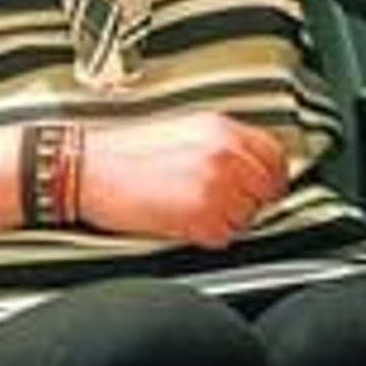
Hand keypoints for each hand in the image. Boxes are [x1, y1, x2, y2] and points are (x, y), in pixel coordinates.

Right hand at [78, 112, 289, 247]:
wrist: (90, 169)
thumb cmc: (124, 152)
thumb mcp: (183, 130)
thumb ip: (223, 143)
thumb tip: (251, 163)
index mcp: (220, 128)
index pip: (275, 154)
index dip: (272, 175)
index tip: (265, 185)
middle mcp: (224, 154)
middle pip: (267, 189)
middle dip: (251, 199)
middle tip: (225, 202)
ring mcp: (216, 186)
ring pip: (248, 217)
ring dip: (227, 218)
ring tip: (193, 206)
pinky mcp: (202, 217)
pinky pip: (225, 236)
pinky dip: (208, 235)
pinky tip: (183, 218)